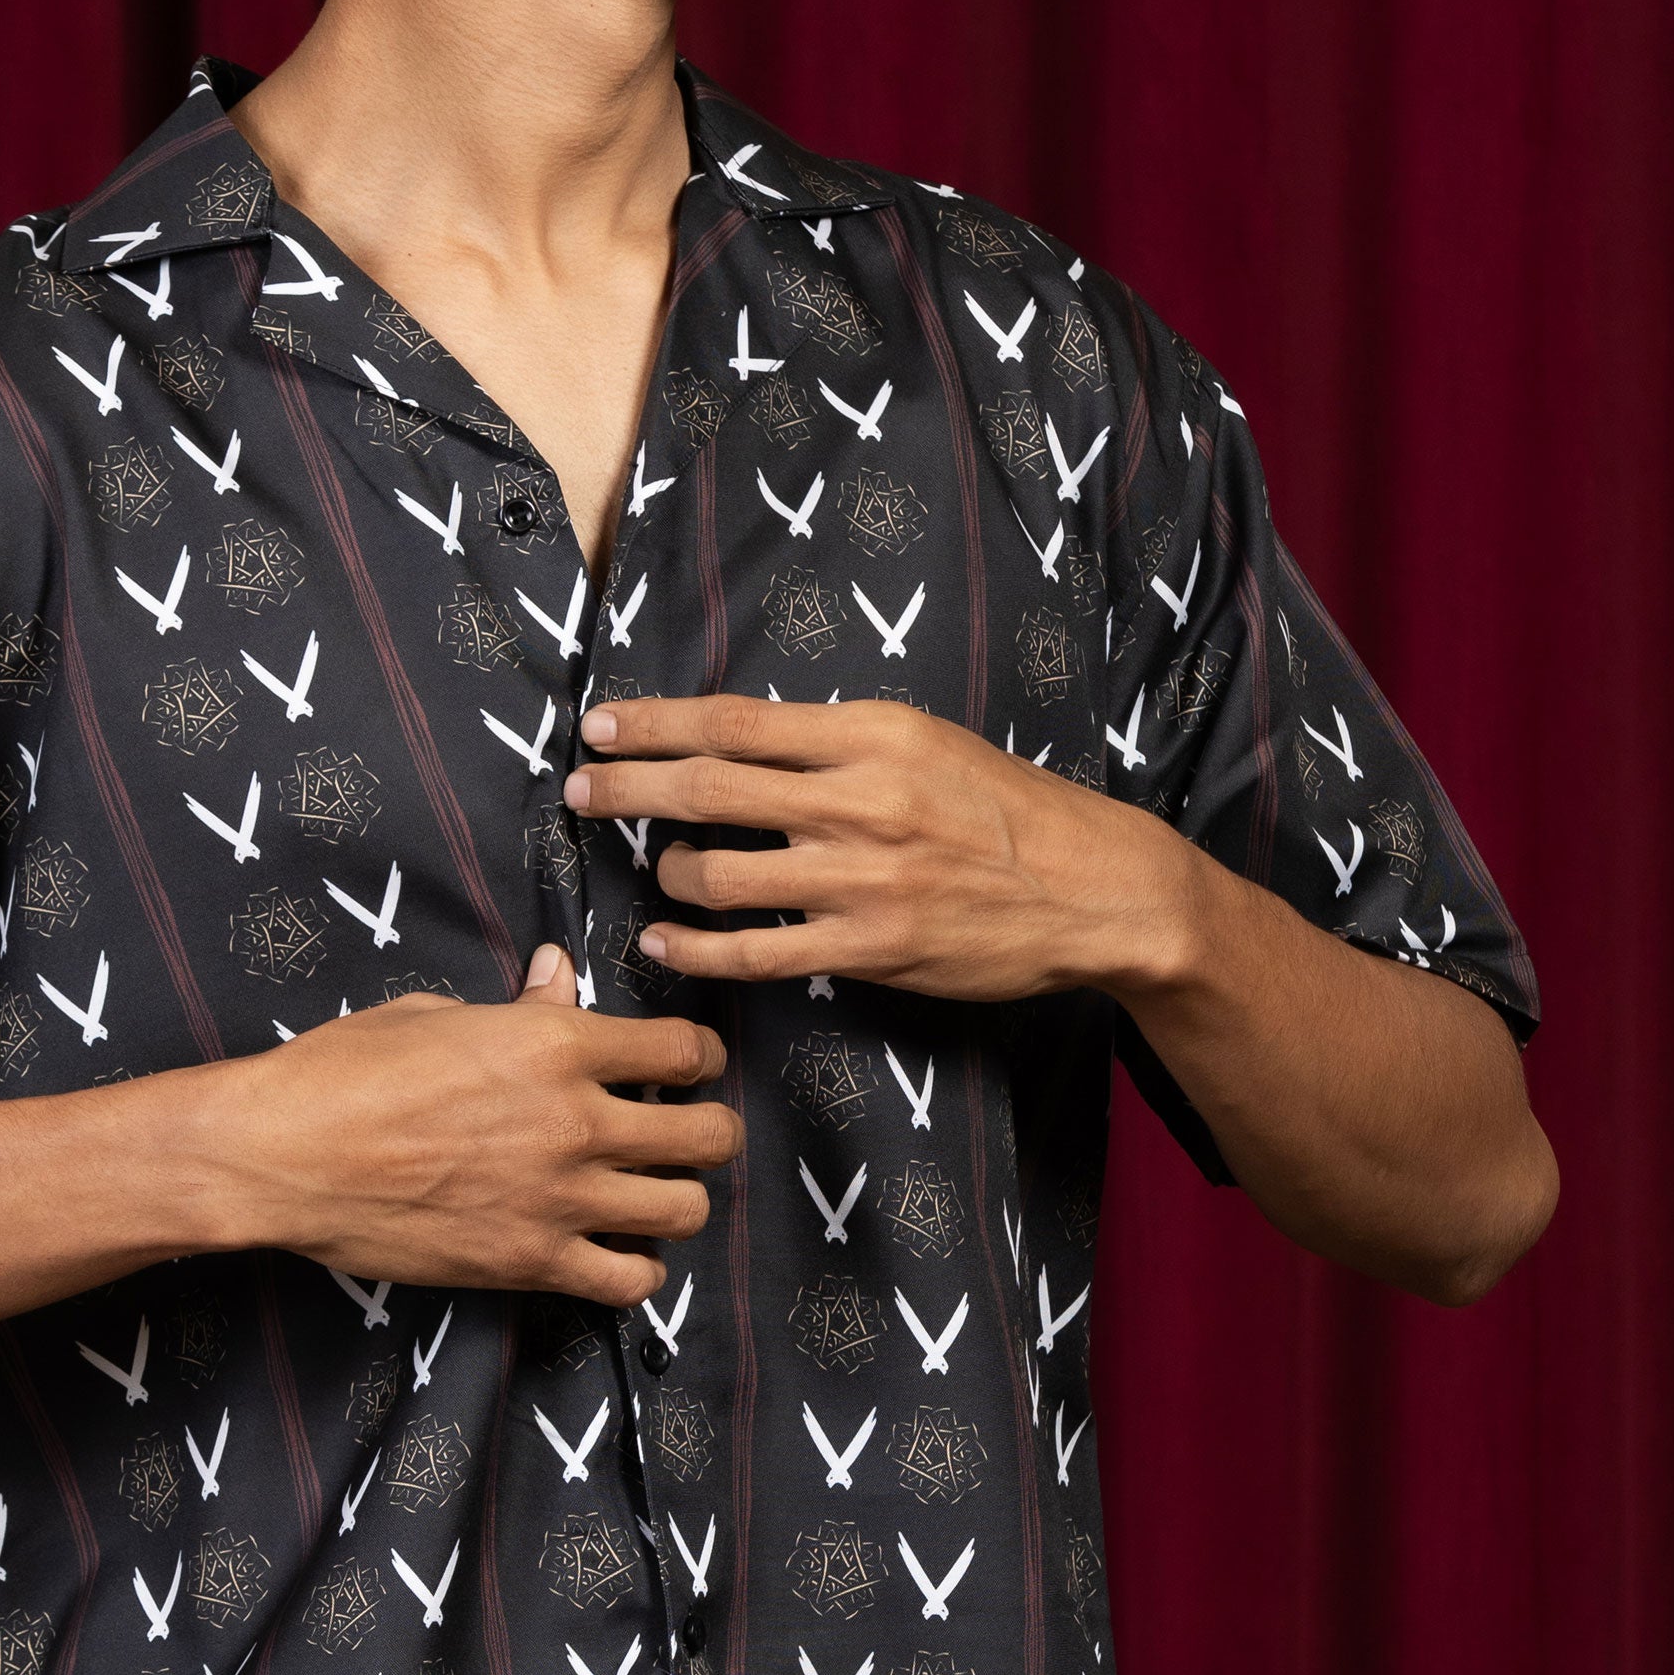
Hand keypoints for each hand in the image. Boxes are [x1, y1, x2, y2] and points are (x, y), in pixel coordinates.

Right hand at [213, 946, 740, 1304]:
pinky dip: (635, 1270)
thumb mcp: (434, 1015)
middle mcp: (574, 1121)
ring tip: (649, 1193)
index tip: (692, 1066)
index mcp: (555, 1044)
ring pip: (683, 1210)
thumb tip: (558, 976)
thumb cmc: (343, 1072)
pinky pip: (630, 1283)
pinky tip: (613, 1251)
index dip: (702, 1058)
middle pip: (708, 1136)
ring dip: (677, 1200)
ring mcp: (557, 1198)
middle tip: (685, 1133)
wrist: (280, 1156)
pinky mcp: (528, 1262)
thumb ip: (519, 1007)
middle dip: (710, 1131)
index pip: (685, 1050)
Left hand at [561, 694, 1191, 1005]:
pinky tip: (664, 940)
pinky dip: (692, 946)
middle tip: (578, 791)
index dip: (652, 724)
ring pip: (716, 872)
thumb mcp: (928, 745)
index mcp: (871, 735)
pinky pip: (751, 951)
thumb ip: (837, 745)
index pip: (732, 723)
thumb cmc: (1007, 812)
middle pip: (705, 788)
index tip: (599, 726)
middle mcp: (858, 800)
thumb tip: (739, 744)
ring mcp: (860, 878)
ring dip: (666, 872)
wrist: (1094, 890)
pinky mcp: (867, 948)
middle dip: (625, 788)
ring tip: (659, 870)